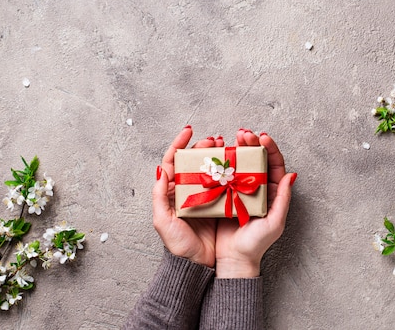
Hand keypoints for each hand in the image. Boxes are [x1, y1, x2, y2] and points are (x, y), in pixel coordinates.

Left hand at [152, 126, 224, 267]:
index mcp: (172, 192)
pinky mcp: (219, 203)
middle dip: (203, 146)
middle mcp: (188, 191)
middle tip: (215, 140)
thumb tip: (161, 170)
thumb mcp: (163, 222)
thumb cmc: (179, 246)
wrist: (199, 265)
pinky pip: (224, 182)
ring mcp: (204, 196)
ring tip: (226, 146)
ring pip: (210, 169)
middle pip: (194, 161)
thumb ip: (159, 196)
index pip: (173, 161)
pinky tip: (235, 164)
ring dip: (217, 155)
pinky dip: (229, 171)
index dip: (179, 143)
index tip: (189, 130)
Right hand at [214, 129, 296, 277]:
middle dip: (251, 143)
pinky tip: (218, 154)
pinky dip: (222, 162)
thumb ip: (283, 198)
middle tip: (242, 133)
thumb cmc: (256, 244)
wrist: (234, 259)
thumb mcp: (275, 222)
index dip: (269, 148)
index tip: (261, 137)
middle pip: (257, 159)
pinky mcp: (225, 194)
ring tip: (230, 139)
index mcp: (272, 191)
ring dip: (236, 149)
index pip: (274, 164)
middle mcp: (258, 188)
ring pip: (241, 163)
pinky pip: (224, 174)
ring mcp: (240, 190)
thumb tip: (291, 175)